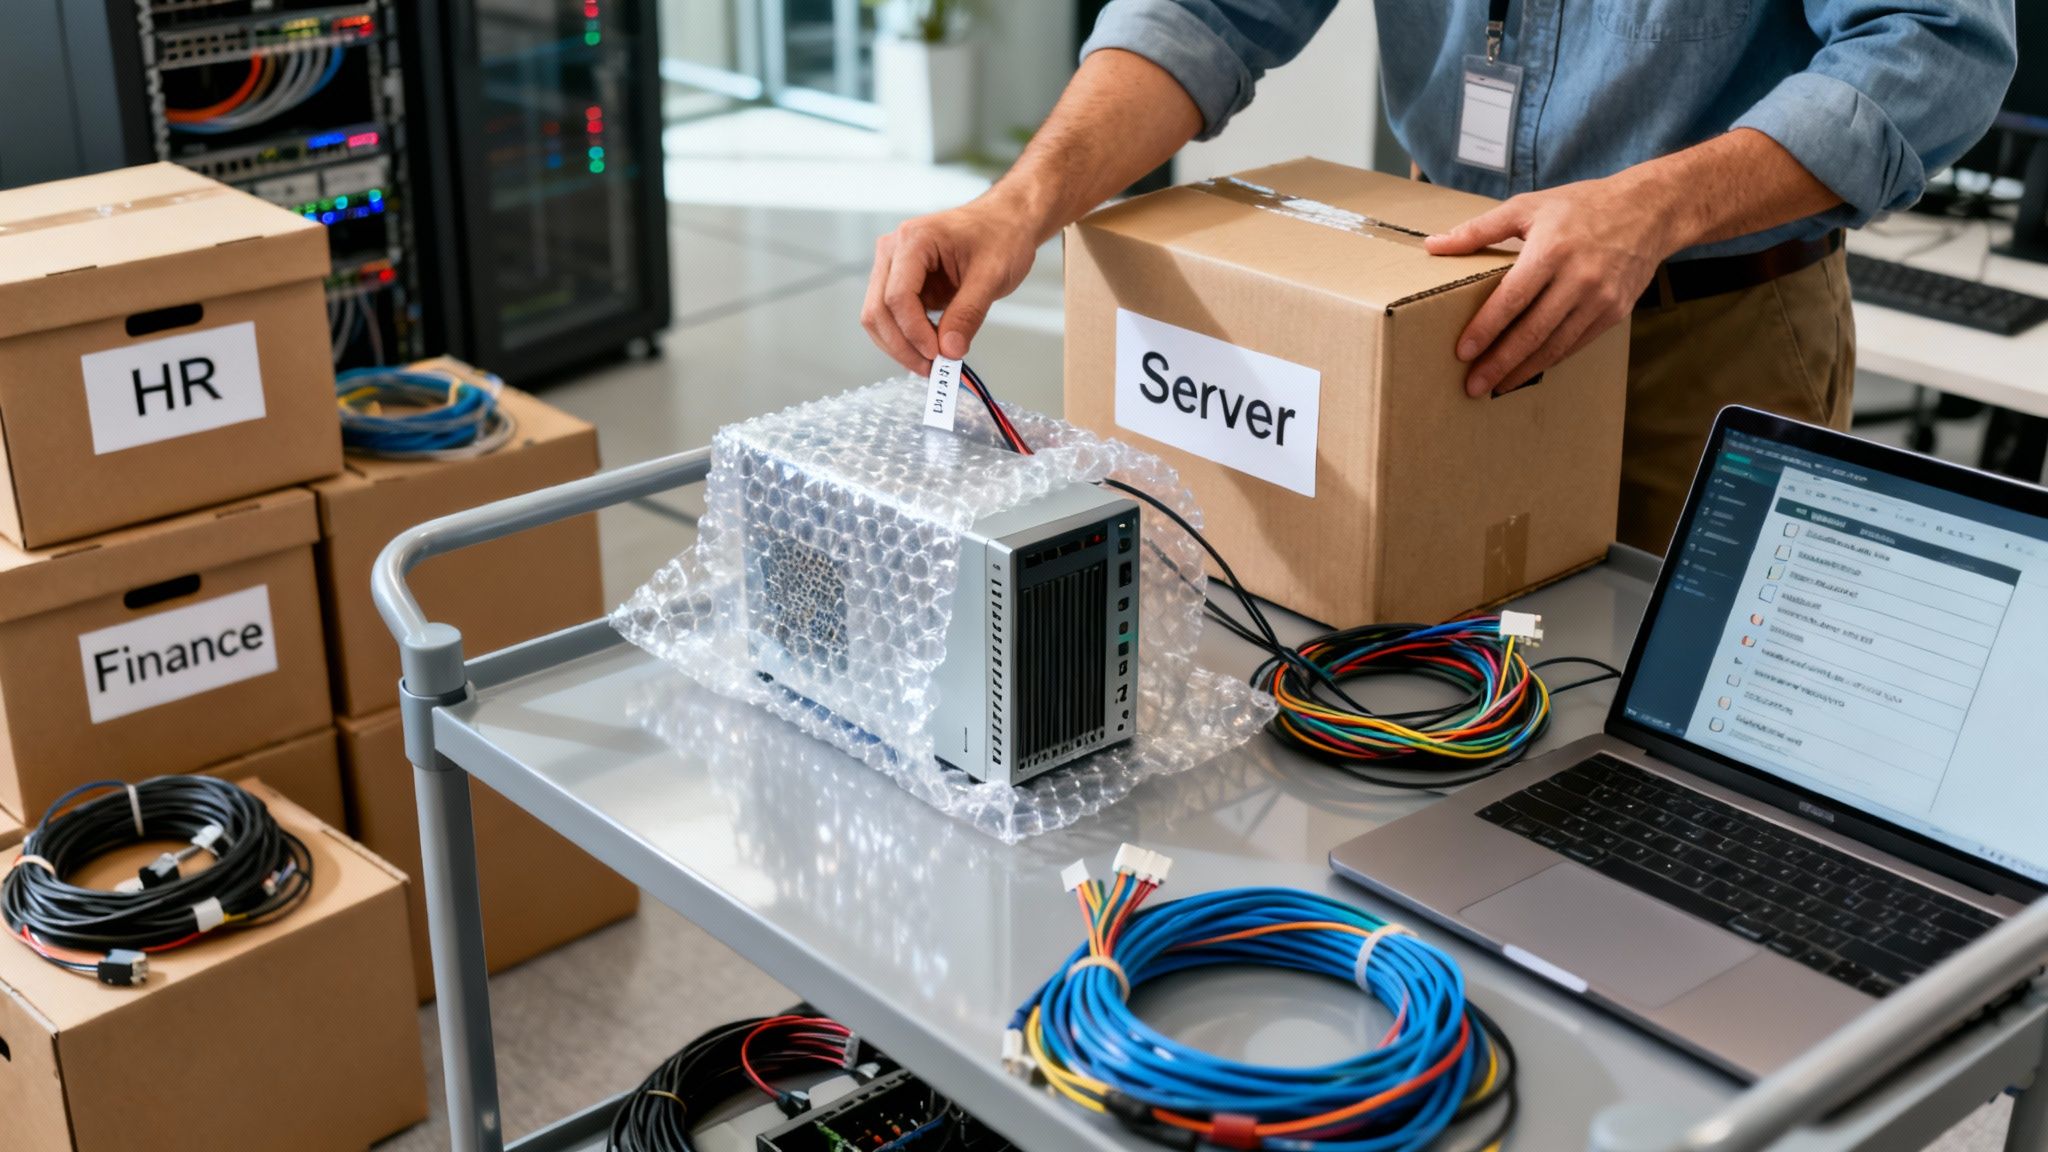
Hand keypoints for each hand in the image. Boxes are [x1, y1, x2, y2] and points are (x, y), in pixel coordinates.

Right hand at [862, 196, 1040, 374]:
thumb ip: (968, 314)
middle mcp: (893, 251)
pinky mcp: (900, 283)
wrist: (1005, 222)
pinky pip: (892, 318)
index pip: (897, 296)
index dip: (914, 332)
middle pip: (878, 310)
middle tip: (931, 370)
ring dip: (900, 346)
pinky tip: (930, 350)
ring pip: (878, 318)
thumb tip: (949, 351)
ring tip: (932, 364)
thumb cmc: (1001, 236)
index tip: (937, 356)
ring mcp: (893, 267)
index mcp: (913, 240)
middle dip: (902, 346)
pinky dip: (907, 339)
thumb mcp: (992, 275)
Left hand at [1425, 173, 1676, 395]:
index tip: (1462, 353)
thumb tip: (1433, 245)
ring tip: (1496, 387)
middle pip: (1532, 332)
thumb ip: (1479, 229)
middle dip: (1499, 363)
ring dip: (1523, 370)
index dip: (1485, 330)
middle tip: (1472, 386)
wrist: (1649, 210)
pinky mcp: (1615, 312)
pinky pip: (1576, 344)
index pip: (1511, 300)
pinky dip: (1550, 360)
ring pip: (1555, 346)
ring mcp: (1600, 299)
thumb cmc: (1581, 206)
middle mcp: (1578, 278)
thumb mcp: (1528, 206)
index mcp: (1552, 250)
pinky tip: (1528, 370)